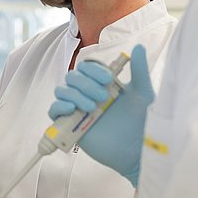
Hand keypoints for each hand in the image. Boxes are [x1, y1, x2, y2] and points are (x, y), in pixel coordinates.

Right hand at [48, 44, 153, 186]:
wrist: (138, 151)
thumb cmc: (142, 122)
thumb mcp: (143, 93)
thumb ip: (140, 70)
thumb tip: (138, 47)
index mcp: (102, 84)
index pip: (87, 67)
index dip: (94, 70)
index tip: (109, 79)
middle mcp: (88, 94)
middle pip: (73, 77)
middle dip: (85, 83)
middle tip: (102, 96)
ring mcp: (78, 109)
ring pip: (62, 91)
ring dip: (73, 94)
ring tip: (91, 107)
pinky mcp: (70, 125)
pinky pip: (54, 111)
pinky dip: (59, 106)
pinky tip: (72, 109)